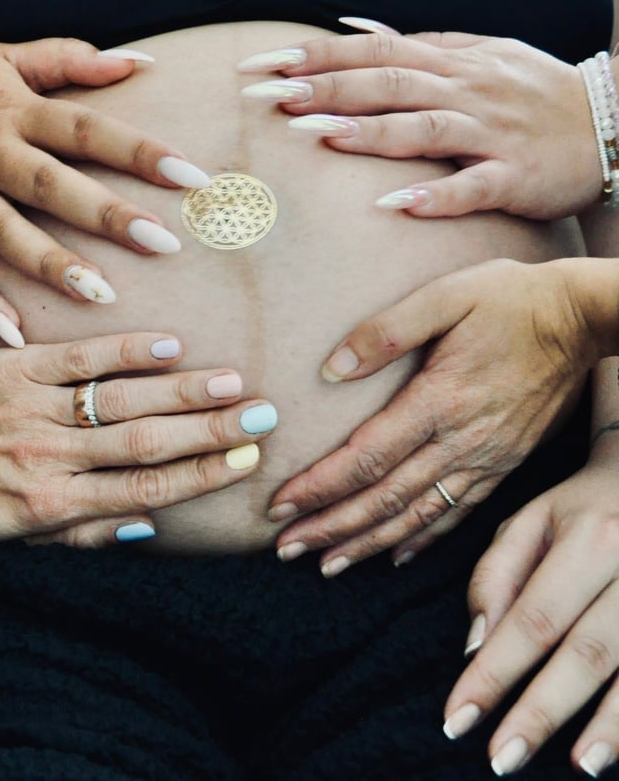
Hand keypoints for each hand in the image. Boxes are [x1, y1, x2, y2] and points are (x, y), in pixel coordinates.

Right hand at [0, 38, 208, 341]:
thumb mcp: (8, 57)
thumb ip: (73, 59)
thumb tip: (141, 61)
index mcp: (16, 111)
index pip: (88, 130)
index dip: (140, 152)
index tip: (193, 176)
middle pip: (52, 185)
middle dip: (107, 214)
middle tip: (164, 243)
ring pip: (6, 233)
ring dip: (52, 265)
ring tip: (103, 295)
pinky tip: (16, 334)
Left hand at [0, 332, 274, 546]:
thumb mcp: (23, 534)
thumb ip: (88, 531)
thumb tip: (151, 521)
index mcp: (55, 504)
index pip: (145, 489)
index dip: (202, 476)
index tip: (247, 461)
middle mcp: (50, 458)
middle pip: (144, 444)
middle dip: (209, 432)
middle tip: (261, 417)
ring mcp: (34, 410)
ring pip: (120, 401)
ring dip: (182, 391)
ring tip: (232, 382)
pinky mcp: (17, 367)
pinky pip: (78, 358)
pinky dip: (125, 351)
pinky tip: (169, 344)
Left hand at [238, 29, 600, 218]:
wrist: (613, 122)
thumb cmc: (534, 91)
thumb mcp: (481, 53)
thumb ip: (419, 42)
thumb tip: (354, 26)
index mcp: (454, 62)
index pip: (376, 49)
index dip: (320, 55)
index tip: (267, 61)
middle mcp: (467, 91)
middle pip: (389, 83)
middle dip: (326, 88)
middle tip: (269, 96)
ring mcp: (491, 134)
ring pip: (424, 128)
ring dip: (370, 132)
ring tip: (316, 135)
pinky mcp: (515, 177)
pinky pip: (472, 186)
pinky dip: (435, 195)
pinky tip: (395, 205)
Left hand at [268, 259, 597, 576]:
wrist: (580, 318)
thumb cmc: (509, 298)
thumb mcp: (444, 295)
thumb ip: (384, 331)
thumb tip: (331, 369)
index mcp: (439, 400)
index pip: (366, 459)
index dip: (319, 488)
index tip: (280, 508)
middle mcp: (462, 441)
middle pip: (384, 498)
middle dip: (331, 528)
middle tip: (287, 550)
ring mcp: (487, 458)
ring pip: (418, 515)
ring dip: (369, 543)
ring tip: (328, 565)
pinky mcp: (506, 463)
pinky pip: (458, 513)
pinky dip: (423, 538)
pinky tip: (396, 553)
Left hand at [443, 460, 618, 777]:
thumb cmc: (581, 509)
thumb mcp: (530, 520)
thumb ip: (496, 576)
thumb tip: (474, 648)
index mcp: (591, 539)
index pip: (533, 619)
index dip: (494, 673)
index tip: (458, 719)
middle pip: (587, 652)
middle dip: (542, 711)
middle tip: (501, 759)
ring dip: (609, 728)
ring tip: (577, 766)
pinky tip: (613, 751)